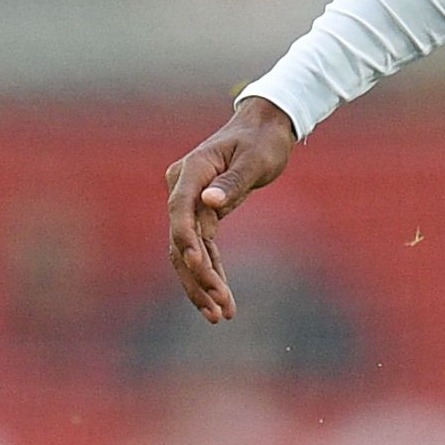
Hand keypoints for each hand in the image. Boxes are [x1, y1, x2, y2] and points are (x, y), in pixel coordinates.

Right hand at [165, 95, 299, 322]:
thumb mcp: (255, 159)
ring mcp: (189, 202)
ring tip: (220, 316)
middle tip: (219, 309)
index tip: (201, 266)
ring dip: (202, 284)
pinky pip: (201, 249)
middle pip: (180, 239)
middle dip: (198, 277)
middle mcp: (182, 188)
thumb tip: (209, 202)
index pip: (180, 210)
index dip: (186, 240)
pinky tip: (221, 300)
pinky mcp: (202, 215)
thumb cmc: (263, 140)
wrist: (264, 128)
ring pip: (187, 251)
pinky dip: (211, 273)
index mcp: (191, 171)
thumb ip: (233, 181)